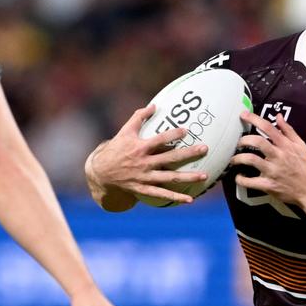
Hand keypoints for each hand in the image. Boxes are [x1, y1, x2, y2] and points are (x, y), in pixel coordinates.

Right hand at [86, 104, 209, 207]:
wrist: (101, 173)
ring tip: (205, 175)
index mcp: (140, 147)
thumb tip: (154, 105)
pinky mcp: (143, 189)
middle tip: (204, 149)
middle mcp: (144, 163)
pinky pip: (162, 194)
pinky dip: (175, 197)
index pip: (159, 140)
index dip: (173, 135)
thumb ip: (139, 117)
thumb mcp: (124, 131)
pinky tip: (190, 200)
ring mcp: (144, 177)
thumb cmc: (116, 149)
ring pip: (169, 178)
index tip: (187, 131)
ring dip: (188, 177)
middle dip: (188, 154)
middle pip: (170, 158)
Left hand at [230, 111, 305, 204]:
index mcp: (286, 146)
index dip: (254, 119)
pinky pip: (250, 182)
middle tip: (238, 143)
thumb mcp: (301, 146)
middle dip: (243, 140)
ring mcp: (273, 171)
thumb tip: (278, 116)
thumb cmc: (305, 167)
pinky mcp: (269, 185)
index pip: (268, 127)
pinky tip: (239, 177)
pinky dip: (240, 179)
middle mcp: (278, 156)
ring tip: (233, 159)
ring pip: (251, 159)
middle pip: (257, 142)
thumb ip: (288, 130)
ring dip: (238, 158)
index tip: (244, 115)